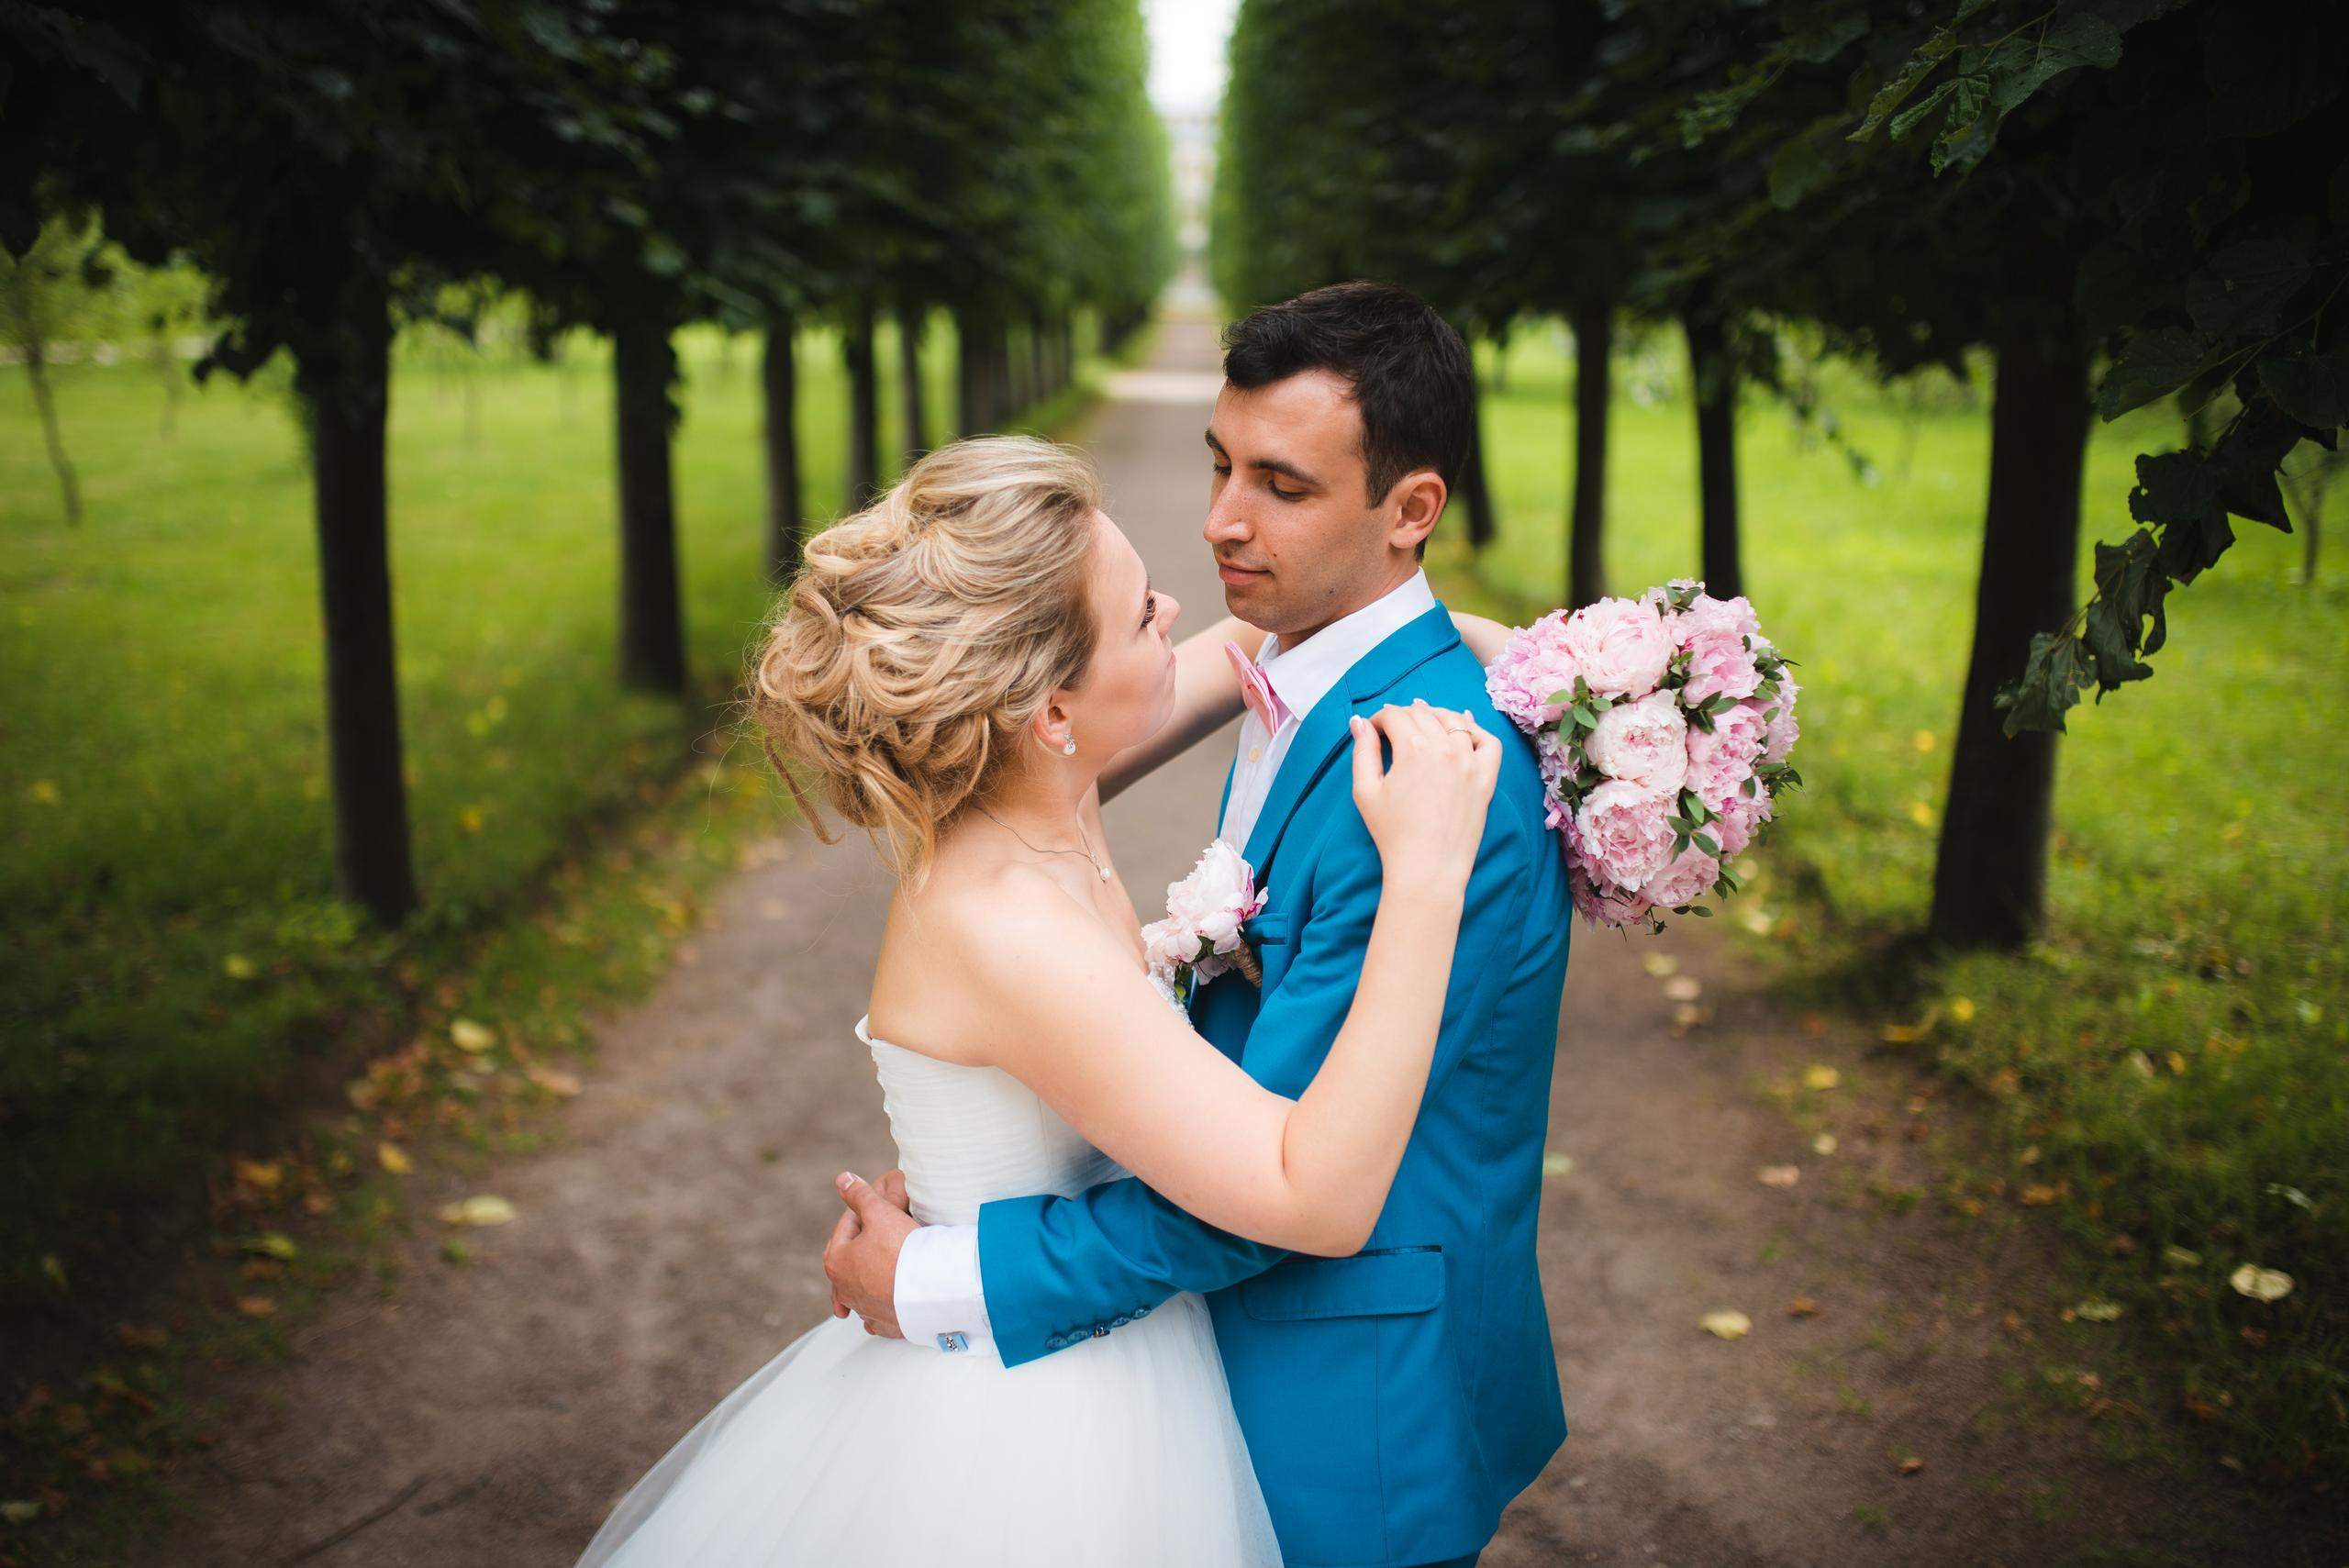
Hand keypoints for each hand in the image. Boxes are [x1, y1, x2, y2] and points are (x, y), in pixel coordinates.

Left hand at [823, 1169, 917, 1337]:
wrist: (932, 1289)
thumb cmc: (903, 1249)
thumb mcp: (880, 1213)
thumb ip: (860, 1195)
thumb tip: (843, 1179)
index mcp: (837, 1261)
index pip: (846, 1227)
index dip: (862, 1211)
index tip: (878, 1205)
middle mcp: (845, 1290)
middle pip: (850, 1260)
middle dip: (860, 1245)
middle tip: (877, 1232)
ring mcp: (865, 1310)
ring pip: (861, 1289)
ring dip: (869, 1276)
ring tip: (886, 1263)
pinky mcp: (886, 1324)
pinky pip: (879, 1314)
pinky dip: (882, 1305)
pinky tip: (889, 1297)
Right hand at [1350, 700, 1500, 892]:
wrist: (1427, 868)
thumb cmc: (1393, 833)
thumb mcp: (1366, 791)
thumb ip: (1363, 751)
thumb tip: (1360, 722)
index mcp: (1413, 749)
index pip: (1394, 716)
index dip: (1379, 719)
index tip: (1373, 730)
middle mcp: (1445, 748)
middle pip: (1422, 714)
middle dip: (1404, 715)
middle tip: (1393, 727)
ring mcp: (1470, 762)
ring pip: (1454, 720)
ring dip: (1435, 715)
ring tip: (1423, 721)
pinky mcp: (1486, 778)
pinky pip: (1488, 741)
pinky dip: (1476, 729)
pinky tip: (1463, 729)